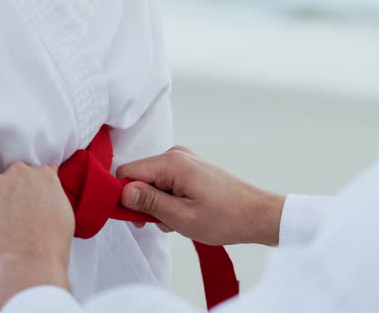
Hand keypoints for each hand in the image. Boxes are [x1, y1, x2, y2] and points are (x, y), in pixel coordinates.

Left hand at [0, 163, 74, 309]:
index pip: (29, 174)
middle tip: (9, 221)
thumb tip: (47, 180)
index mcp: (43, 175)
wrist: (28, 268)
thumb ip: (51, 191)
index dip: (24, 193)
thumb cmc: (48, 248)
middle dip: (6, 197)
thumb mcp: (63, 212)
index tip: (22, 206)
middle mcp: (19, 173)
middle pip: (7, 180)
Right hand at [116, 146, 285, 246]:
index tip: (134, 218)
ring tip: (179, 220)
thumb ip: (149, 202)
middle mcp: (176, 154)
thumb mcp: (181, 217)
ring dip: (158, 205)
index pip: (126, 172)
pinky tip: (185, 213)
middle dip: (144, 203)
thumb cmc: (225, 218)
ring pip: (152, 182)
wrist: (256, 214)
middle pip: (139, 177)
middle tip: (162, 223)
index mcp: (172, 163)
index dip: (123, 197)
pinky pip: (166, 182)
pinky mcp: (190, 168)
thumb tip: (121, 191)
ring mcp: (184, 160)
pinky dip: (169, 200)